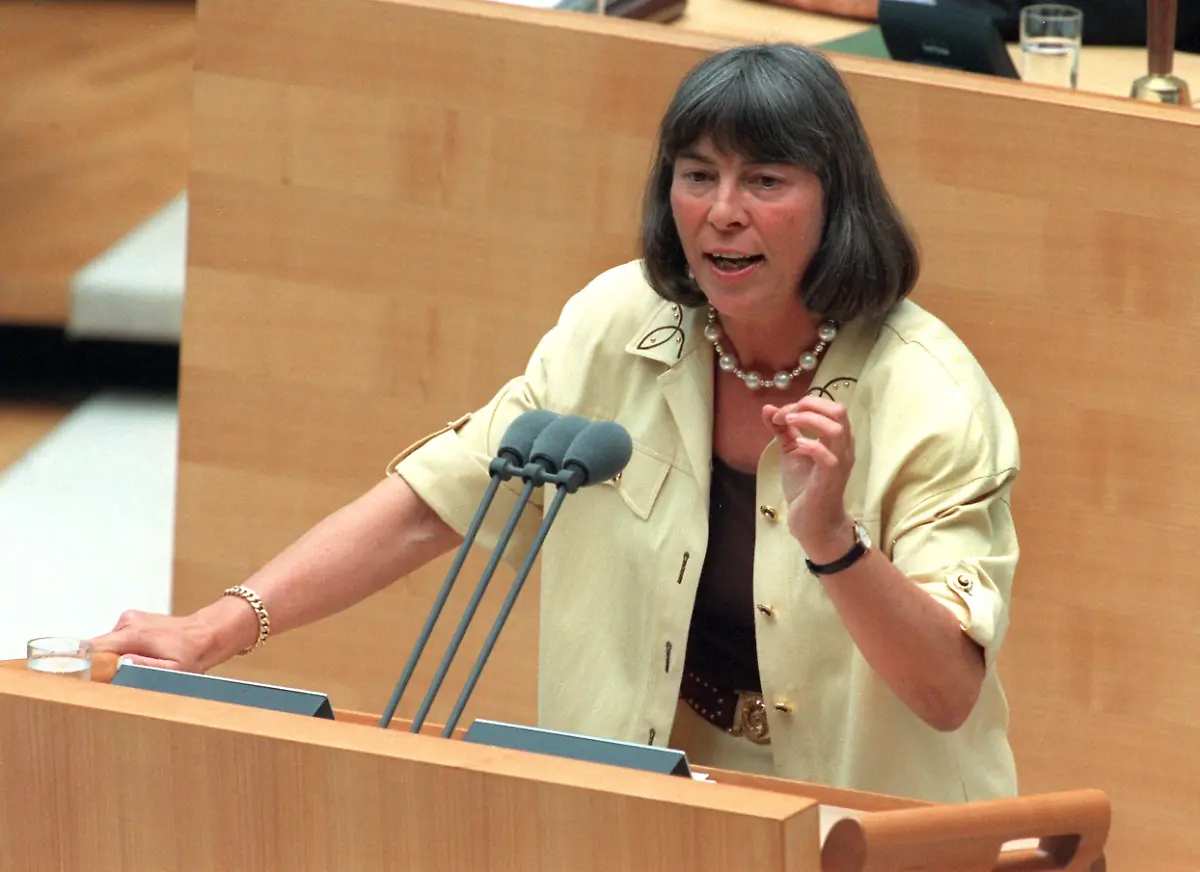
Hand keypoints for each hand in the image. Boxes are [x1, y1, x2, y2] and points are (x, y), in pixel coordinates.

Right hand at [90, 610, 218, 673]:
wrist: (205, 633)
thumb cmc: (191, 654)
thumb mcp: (172, 669)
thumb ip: (144, 667)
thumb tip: (119, 663)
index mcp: (134, 634)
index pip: (92, 648)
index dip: (83, 664)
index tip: (83, 678)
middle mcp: (128, 622)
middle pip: (96, 647)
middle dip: (101, 664)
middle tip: (117, 678)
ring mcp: (129, 618)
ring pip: (106, 644)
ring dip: (113, 657)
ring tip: (135, 664)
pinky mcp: (131, 619)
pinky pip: (116, 639)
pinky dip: (121, 649)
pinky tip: (140, 655)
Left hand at [761, 395, 854, 558]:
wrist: (812, 521)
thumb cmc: (805, 486)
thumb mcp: (791, 452)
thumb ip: (782, 430)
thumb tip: (768, 408)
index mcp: (837, 438)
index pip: (829, 407)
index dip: (804, 403)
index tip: (779, 414)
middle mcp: (844, 446)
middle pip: (839, 410)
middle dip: (810, 405)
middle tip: (787, 414)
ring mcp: (840, 462)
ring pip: (836, 429)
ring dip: (809, 420)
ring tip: (788, 423)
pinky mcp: (831, 478)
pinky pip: (828, 457)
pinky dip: (810, 445)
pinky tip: (796, 446)